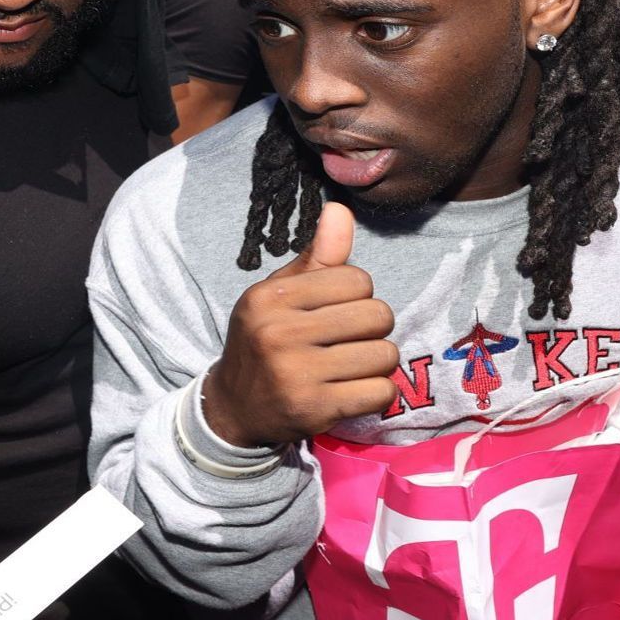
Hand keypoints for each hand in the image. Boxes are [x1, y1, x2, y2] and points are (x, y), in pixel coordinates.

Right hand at [206, 202, 397, 448]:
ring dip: (377, 363)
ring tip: (352, 366)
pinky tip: (354, 391)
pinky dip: (377, 393)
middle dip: (374, 329)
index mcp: (270, 298)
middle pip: (377, 315)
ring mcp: (296, 375)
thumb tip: (340, 209)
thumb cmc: (265, 340)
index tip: (338, 312)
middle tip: (351, 340)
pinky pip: (380, 393)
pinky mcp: (314, 410)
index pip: (357, 280)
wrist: (235, 407)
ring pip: (384, 355)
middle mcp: (278, 333)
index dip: (358, 296)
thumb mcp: (280, 295)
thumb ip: (316, 257)